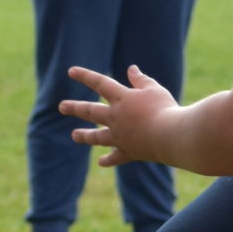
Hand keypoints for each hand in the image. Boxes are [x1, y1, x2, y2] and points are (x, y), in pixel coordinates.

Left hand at [59, 62, 178, 165]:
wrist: (170, 136)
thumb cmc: (164, 109)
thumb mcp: (155, 90)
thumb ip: (142, 80)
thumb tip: (131, 69)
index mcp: (122, 98)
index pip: (100, 83)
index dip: (85, 76)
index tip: (71, 71)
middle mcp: (116, 117)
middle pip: (91, 111)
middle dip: (75, 108)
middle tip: (62, 106)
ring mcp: (120, 136)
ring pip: (97, 136)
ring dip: (85, 135)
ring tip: (74, 135)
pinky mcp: (129, 152)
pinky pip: (115, 157)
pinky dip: (109, 160)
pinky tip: (101, 162)